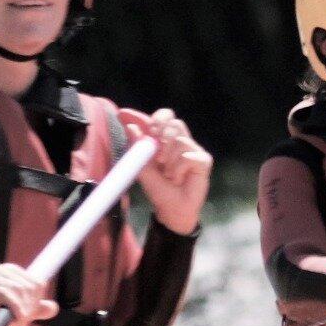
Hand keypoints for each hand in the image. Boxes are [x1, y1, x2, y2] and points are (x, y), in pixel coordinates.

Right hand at [0, 262, 58, 325]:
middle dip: (30, 307)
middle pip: (30, 286)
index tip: (28, 316)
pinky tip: (14, 321)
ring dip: (23, 311)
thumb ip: (35, 309)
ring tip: (17, 324)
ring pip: (19, 290)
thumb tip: (54, 308)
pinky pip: (6, 294)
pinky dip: (15, 309)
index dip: (37, 301)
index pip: (37, 282)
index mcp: (8, 271)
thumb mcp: (16, 313)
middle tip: (22, 323)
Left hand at [119, 107, 211, 233]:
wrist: (172, 210)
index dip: (138, 115)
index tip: (122, 114)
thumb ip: (137, 148)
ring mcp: (193, 149)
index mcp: (163, 141)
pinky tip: (179, 179)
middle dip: (160, 134)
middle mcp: (179, 141)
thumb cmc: (159, 189)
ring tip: (169, 175)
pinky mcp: (203, 160)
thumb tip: (130, 128)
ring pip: (179, 140)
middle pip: (171, 121)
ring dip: (169, 161)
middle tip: (156, 156)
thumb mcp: (143, 169)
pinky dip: (178, 170)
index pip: (154, 120)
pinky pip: (187, 156)